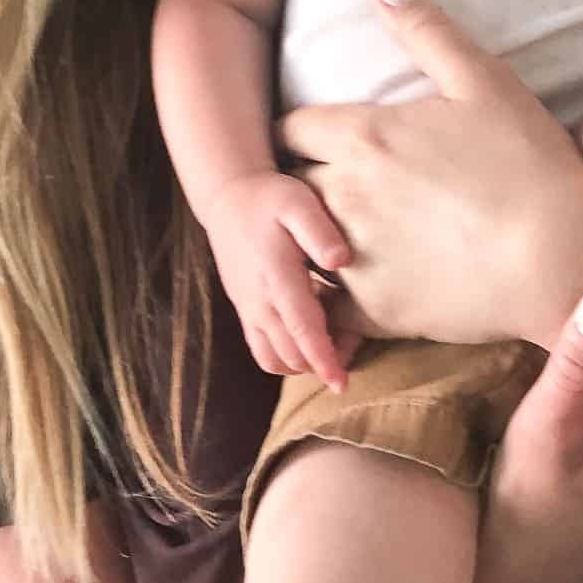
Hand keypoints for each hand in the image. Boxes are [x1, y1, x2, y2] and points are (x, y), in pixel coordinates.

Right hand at [203, 172, 353, 392]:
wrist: (228, 198)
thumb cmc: (270, 198)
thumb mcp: (299, 203)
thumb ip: (320, 232)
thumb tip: (342, 261)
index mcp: (276, 278)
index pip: (302, 330)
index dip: (324, 359)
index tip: (342, 384)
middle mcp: (259, 302)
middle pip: (292, 354)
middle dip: (324, 361)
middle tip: (355, 341)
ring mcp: (249, 310)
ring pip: (275, 359)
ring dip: (305, 362)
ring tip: (334, 339)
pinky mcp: (245, 312)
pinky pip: (263, 351)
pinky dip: (288, 354)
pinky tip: (311, 328)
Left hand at [276, 0, 582, 350]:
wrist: (566, 259)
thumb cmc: (530, 164)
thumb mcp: (484, 80)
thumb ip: (426, 29)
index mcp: (362, 135)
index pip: (289, 127)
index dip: (298, 132)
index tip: (310, 139)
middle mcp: (343, 193)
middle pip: (285, 186)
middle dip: (295, 184)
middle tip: (317, 188)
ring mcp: (354, 255)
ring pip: (297, 247)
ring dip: (305, 240)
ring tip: (324, 242)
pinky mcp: (374, 309)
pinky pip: (324, 308)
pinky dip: (326, 301)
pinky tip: (346, 295)